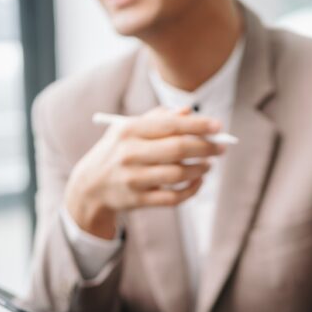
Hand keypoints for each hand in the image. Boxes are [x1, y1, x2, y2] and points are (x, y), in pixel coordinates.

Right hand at [65, 107, 227, 238]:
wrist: (89, 187)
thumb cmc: (117, 151)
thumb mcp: (128, 129)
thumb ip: (158, 118)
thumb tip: (189, 112)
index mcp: (128, 130)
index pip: (170, 125)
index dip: (198, 125)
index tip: (219, 127)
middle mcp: (129, 154)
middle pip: (177, 149)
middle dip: (205, 147)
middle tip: (221, 148)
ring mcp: (133, 179)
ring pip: (178, 174)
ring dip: (200, 169)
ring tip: (208, 165)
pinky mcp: (137, 200)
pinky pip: (173, 198)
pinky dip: (191, 190)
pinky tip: (198, 182)